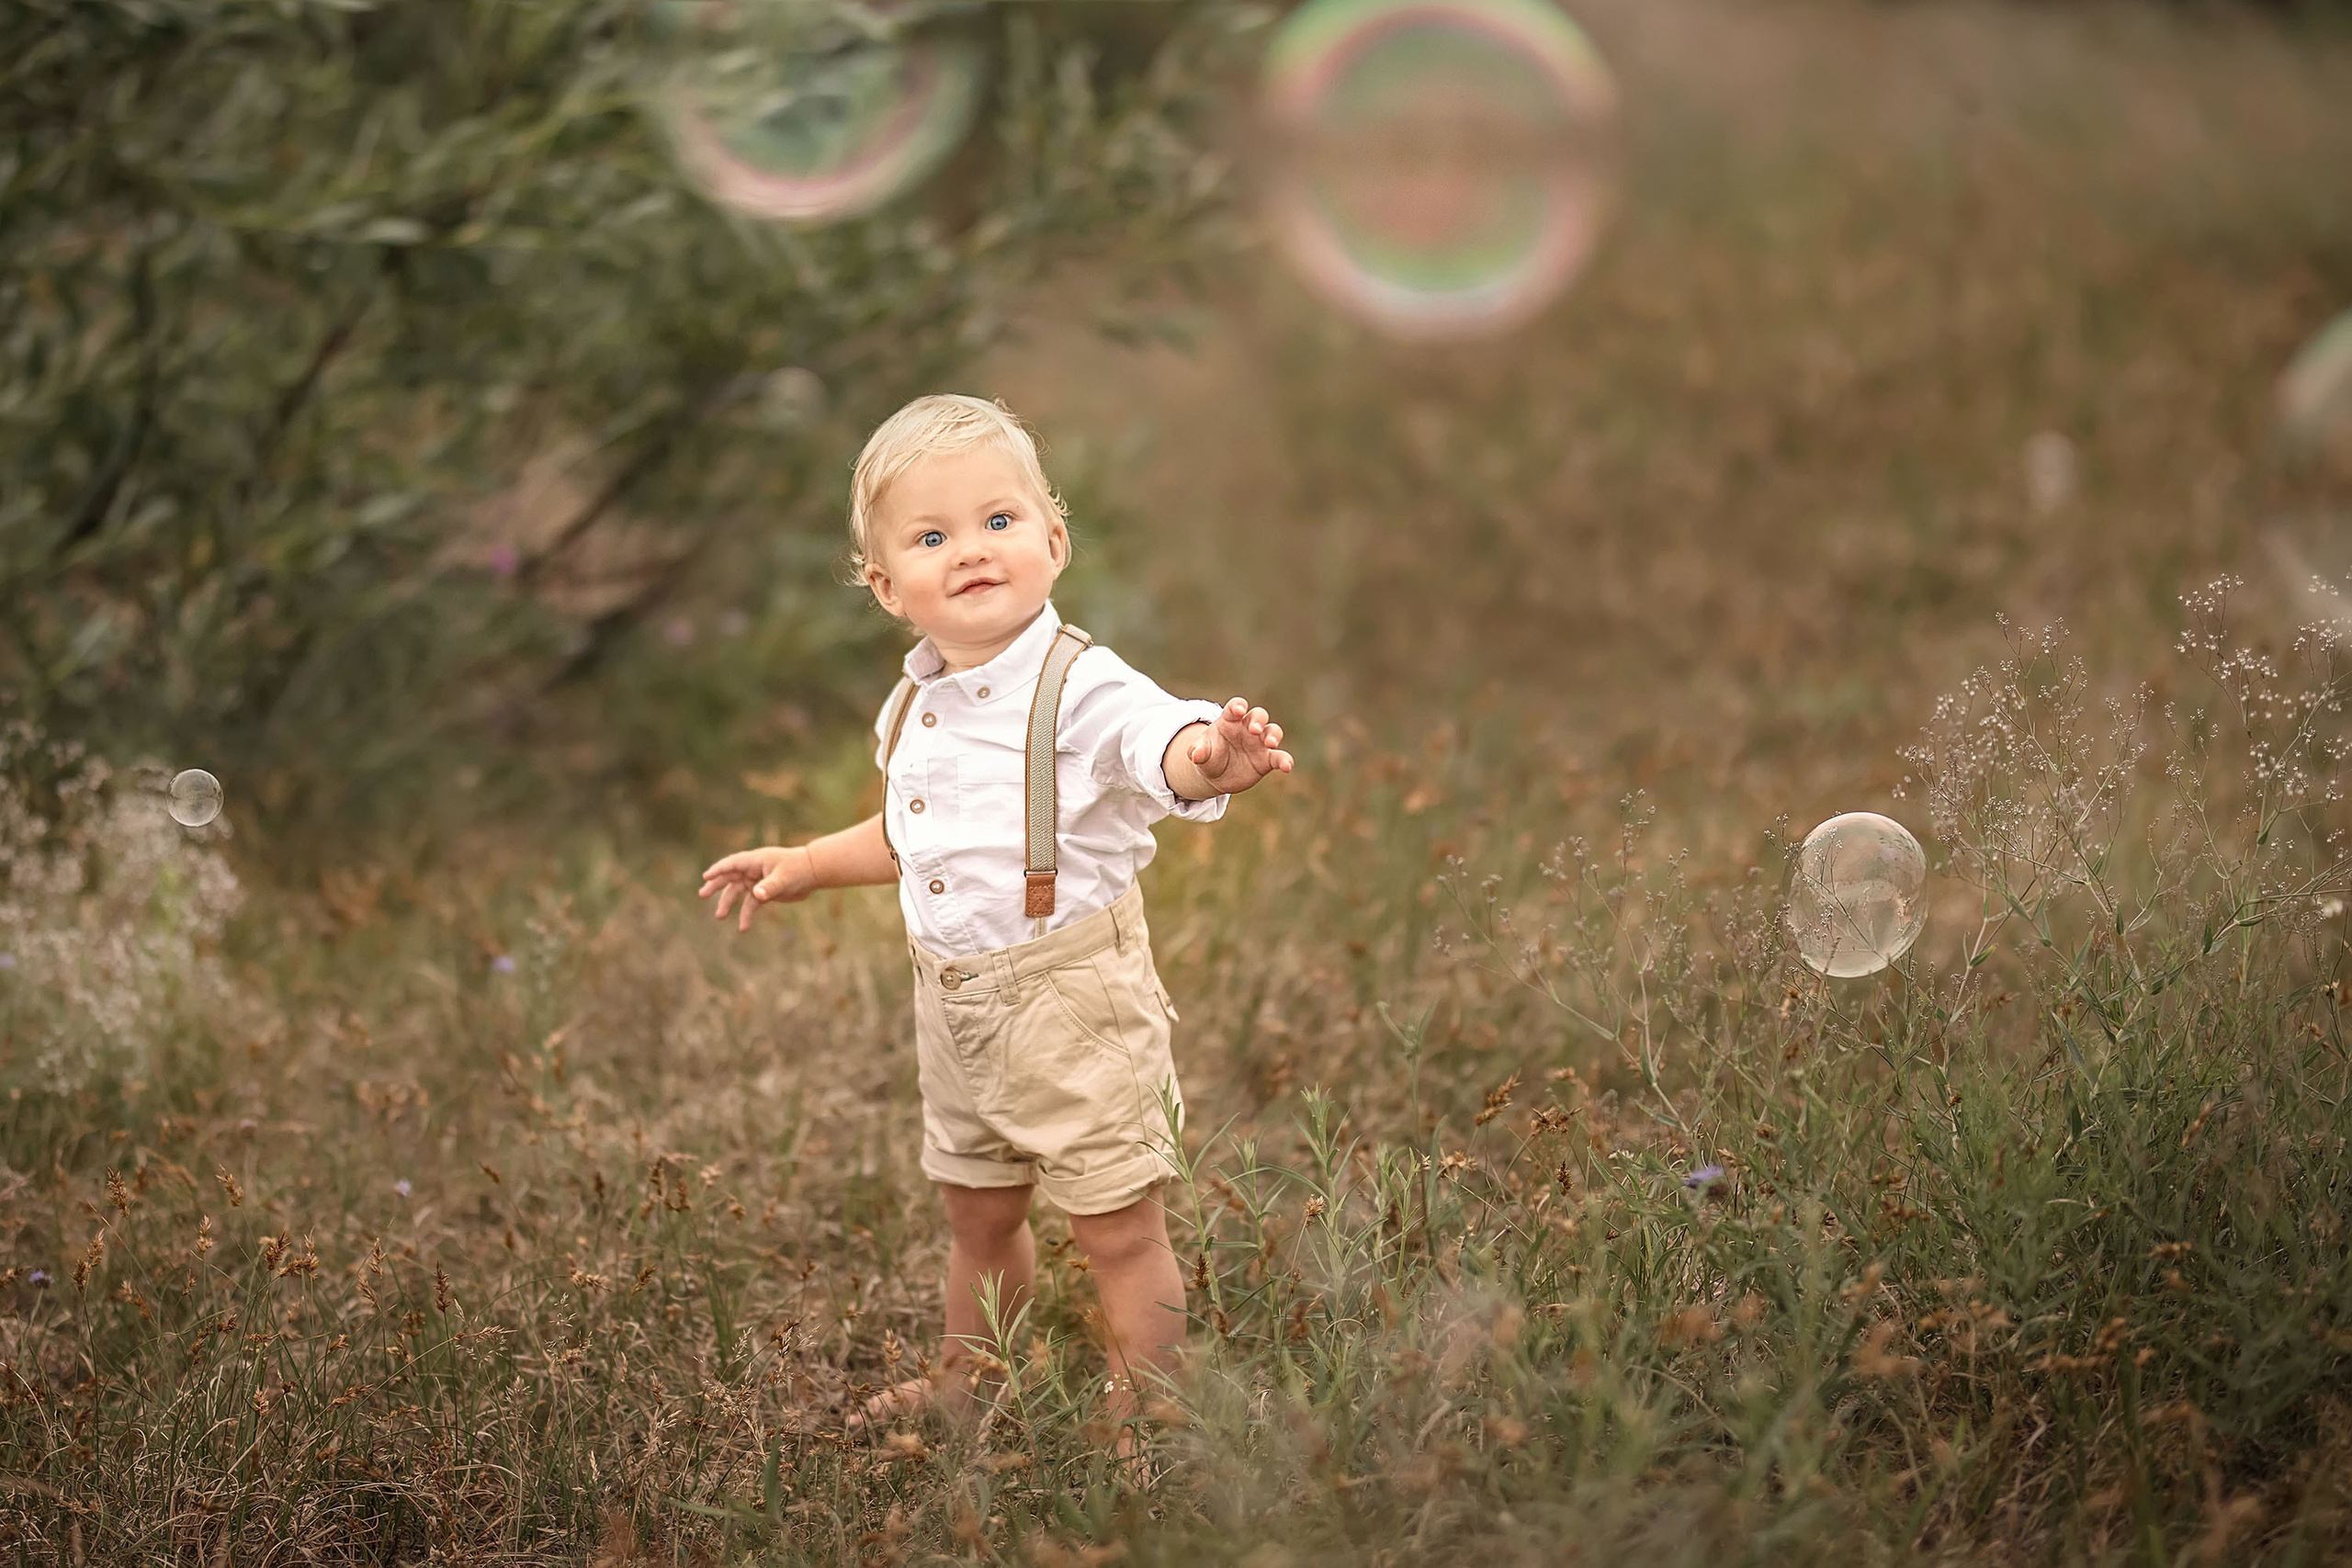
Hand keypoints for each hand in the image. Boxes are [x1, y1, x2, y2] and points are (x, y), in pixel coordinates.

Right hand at [697, 845, 812, 931]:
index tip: (706, 877)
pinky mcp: (764, 892)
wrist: (813, 873)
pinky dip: (746, 914)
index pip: (733, 864)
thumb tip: (756, 895)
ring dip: (728, 903)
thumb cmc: (798, 869)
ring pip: (738, 892)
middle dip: (716, 885)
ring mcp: (757, 881)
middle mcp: (753, 870)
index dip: (719, 869)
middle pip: (730, 877)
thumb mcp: (783, 878)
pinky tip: (743, 927)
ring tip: (719, 916)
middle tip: (702, 894)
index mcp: (755, 861)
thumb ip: (769, 887)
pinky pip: (751, 904)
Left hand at [1180, 697, 1294, 796]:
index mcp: (1230, 720)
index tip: (1238, 709)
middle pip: (1258, 715)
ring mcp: (1259, 743)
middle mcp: (1247, 728)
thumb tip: (1195, 755)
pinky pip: (1279, 757)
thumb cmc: (1209, 756)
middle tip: (1254, 729)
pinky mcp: (1267, 759)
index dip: (1238, 706)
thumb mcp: (1200, 754)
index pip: (1235, 707)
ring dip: (1273, 735)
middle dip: (1258, 720)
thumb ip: (1198, 751)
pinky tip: (1287, 766)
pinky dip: (1285, 760)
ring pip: (1272, 731)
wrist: (1216, 774)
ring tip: (1270, 743)